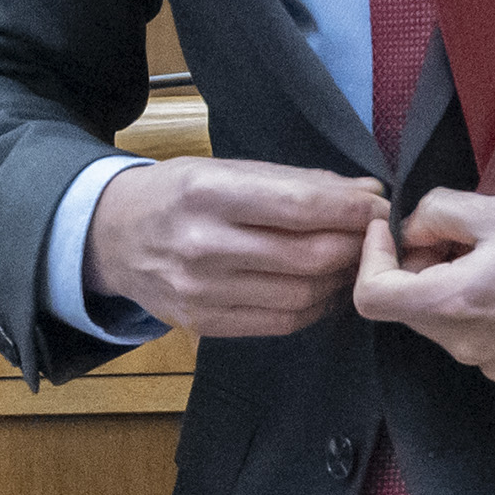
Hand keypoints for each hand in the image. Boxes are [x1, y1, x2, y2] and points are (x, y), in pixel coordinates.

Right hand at [82, 157, 389, 335]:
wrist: (113, 238)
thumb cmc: (177, 195)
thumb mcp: (225, 169)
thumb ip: (296, 183)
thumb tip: (366, 195)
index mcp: (206, 194)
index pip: (299, 207)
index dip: (352, 211)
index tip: (381, 206)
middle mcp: (201, 246)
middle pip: (308, 257)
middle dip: (355, 247)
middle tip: (375, 236)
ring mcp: (202, 292)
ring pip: (303, 294)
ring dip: (341, 278)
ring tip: (352, 260)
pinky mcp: (205, 324)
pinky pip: (283, 322)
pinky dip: (316, 305)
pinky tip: (324, 286)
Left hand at [351, 190, 494, 393]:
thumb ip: (435, 213)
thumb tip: (411, 230)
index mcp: (454, 304)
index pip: (372, 297)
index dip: (372, 258)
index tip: (392, 234)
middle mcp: (468, 347)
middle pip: (410, 310)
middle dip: (419, 270)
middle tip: (455, 239)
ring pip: (445, 327)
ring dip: (452, 293)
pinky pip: (480, 346)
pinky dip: (484, 318)